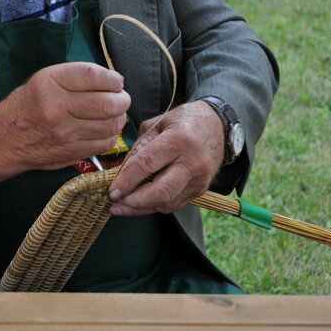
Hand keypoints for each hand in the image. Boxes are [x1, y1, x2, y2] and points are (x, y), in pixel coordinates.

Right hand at [0, 62, 129, 189]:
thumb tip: (115, 82)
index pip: (95, 76)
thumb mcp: (45, 79)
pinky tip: (102, 129)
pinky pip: (106, 143)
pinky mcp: (71, 152)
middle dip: (122, 99)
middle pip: (109, 103)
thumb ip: (78, 77)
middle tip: (120, 98)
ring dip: (118, 117)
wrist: (5, 139)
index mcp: (51, 83)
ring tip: (112, 113)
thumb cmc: (29, 104)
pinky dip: (110, 134)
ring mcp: (66, 133)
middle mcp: (58, 107)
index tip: (116, 81)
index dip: (114, 79)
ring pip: (111, 125)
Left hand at [108, 100, 223, 214]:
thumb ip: (139, 147)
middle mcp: (193, 162)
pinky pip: (174, 204)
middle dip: (134, 201)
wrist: (218, 126)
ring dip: (141, 208)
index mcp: (179, 140)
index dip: (126, 180)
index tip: (112, 190)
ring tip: (122, 207)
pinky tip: (139, 204)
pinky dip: (154, 206)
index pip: (147, 165)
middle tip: (116, 202)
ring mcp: (199, 179)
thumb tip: (121, 172)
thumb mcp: (157, 124)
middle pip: (161, 192)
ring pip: (167, 203)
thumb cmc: (184, 122)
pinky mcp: (201, 189)